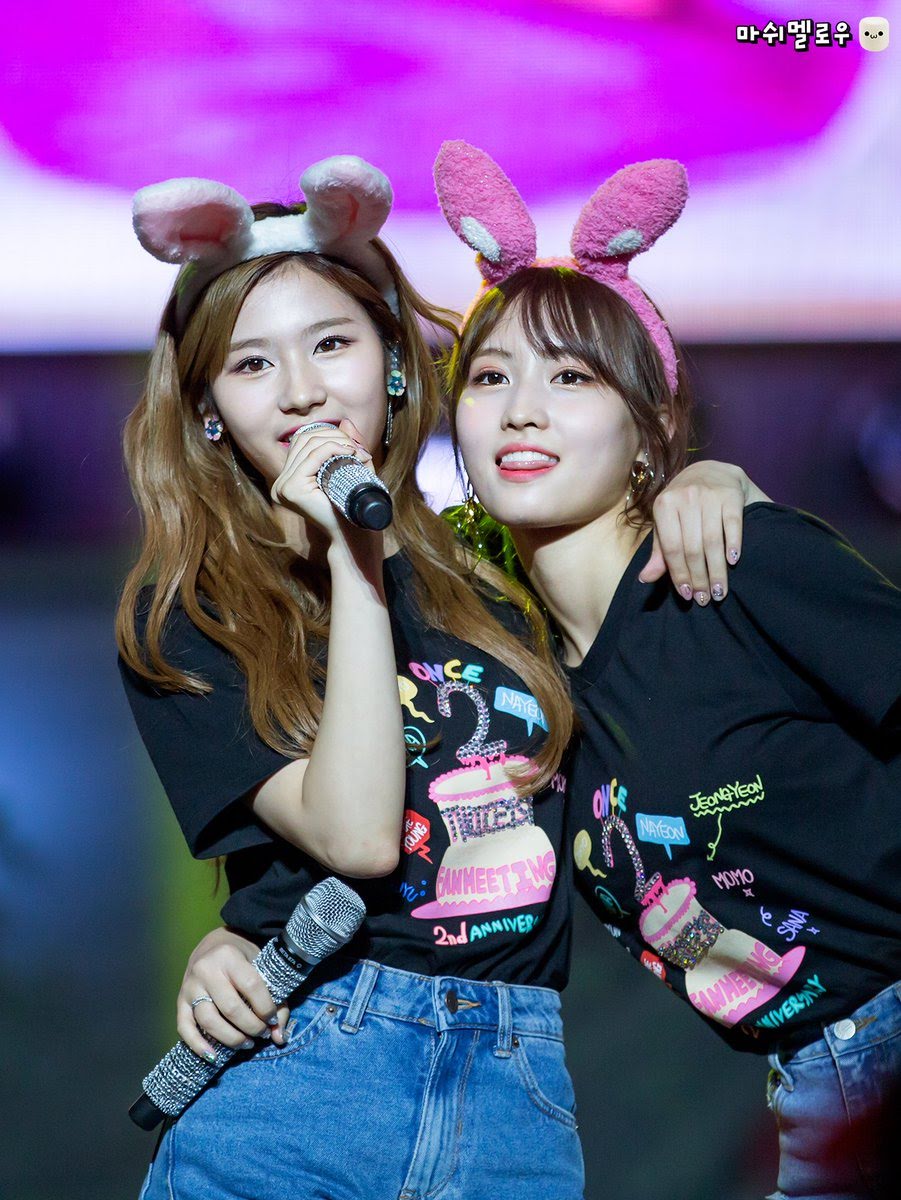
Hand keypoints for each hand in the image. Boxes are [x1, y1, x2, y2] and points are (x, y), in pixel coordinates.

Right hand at [177, 927, 288, 1061]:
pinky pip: (185, 1028)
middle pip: (230, 1008)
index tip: (272, 1019)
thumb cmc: (243, 959)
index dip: (265, 1008)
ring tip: (246, 1043)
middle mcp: (206, 970)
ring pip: (208, 1021)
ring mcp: (190, 986)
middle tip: (261, 1033)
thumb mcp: (262, 968)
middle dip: (250, 1027)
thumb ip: (277, 1001)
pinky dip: (198, 1045)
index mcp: (229, 956)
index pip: (251, 986)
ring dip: (230, 1038)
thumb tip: (279, 1037)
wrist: (214, 944)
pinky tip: (213, 1056)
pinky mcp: (180, 1001)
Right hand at [270, 418, 373, 537]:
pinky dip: (335, 449)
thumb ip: (347, 445)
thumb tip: (345, 422)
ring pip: (310, 444)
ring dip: (338, 441)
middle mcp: (280, 484)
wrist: (355, 534)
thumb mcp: (350, 469)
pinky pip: (314, 456)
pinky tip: (350, 453)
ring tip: (358, 451)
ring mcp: (282, 487)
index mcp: (288, 480)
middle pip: (304, 439)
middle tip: (359, 447)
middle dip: (334, 435)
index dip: (328, 434)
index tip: (355, 444)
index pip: (302, 441)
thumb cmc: (353, 504)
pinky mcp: (291, 489)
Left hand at [639, 461, 769, 603]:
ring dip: (717, 570)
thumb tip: (646, 579)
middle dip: (699, 577)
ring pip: (712, 541)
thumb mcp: (667, 523)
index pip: (671, 548)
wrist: (712, 471)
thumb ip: (659, 551)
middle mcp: (685, 497)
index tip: (687, 595)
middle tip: (706, 599)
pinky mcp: (731, 494)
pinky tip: (733, 562)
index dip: (679, 574)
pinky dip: (733, 544)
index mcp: (663, 505)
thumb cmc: (684, 504)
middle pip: (692, 548)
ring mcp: (709, 494)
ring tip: (720, 591)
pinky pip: (732, 525)